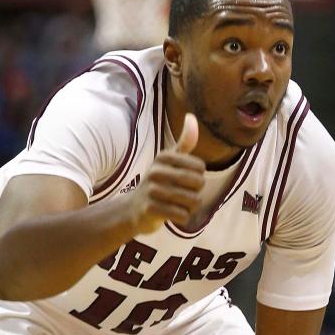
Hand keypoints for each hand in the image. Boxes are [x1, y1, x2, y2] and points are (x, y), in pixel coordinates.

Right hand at [128, 114, 204, 233]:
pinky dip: (182, 218)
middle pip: (199, 183)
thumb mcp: (170, 161)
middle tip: (182, 196)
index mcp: (164, 157)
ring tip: (178, 205)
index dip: (198, 178)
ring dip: (190, 207)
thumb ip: (184, 142)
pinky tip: (172, 214)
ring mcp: (152, 190)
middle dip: (196, 193)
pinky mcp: (150, 209)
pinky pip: (182, 215)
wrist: (133, 209)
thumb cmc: (158, 183)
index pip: (200, 168)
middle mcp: (157, 171)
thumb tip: (192, 116)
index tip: (184, 181)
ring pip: (192, 201)